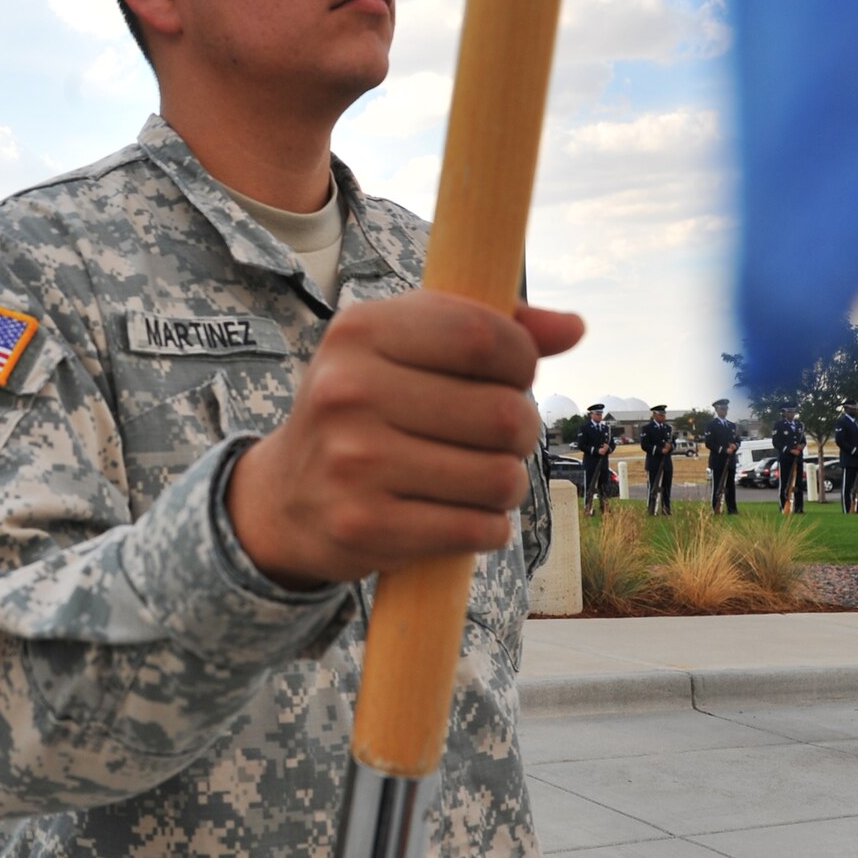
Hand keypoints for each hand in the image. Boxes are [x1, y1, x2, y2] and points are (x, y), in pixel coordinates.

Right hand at [225, 294, 584, 589]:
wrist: (284, 497)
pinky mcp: (365, 526)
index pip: (485, 337)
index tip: (510, 376)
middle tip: (493, 439)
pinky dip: (486, 527)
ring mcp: (353, 462)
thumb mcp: (404, 349)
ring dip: (505, 484)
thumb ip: (487, 328)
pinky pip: (478, 529)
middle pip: (504, 414)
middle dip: (520, 432)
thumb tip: (573, 328)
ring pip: (500, 477)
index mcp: (359, 331)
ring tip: (474, 478)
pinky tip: (456, 515)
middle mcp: (348, 391)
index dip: (522, 360)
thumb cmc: (364, 410)